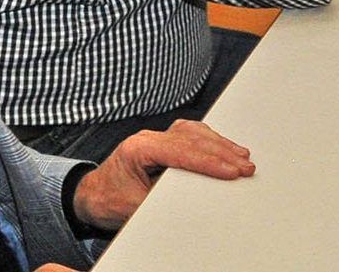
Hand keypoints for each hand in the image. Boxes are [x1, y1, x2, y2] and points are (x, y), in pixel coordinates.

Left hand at [73, 120, 254, 231]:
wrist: (93, 196)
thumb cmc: (109, 199)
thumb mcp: (137, 205)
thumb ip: (163, 199)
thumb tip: (195, 200)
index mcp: (137, 149)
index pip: (180, 151)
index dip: (209, 161)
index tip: (231, 171)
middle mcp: (146, 139)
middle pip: (190, 139)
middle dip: (221, 152)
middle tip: (245, 166)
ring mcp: (153, 139)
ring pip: (191, 133)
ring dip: (218, 144)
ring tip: (241, 156)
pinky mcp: (161, 145)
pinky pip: (187, 135)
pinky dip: (208, 140)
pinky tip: (223, 146)